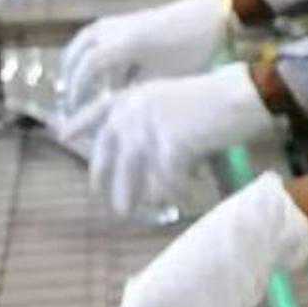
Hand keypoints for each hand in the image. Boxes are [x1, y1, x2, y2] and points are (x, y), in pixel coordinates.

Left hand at [58, 63, 278, 216]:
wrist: (245, 94)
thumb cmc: (218, 99)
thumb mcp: (175, 103)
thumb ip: (150, 124)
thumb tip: (139, 157)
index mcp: (135, 95)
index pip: (98, 111)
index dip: (80, 123)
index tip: (62, 135)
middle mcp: (136, 110)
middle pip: (111, 152)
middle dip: (104, 178)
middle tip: (104, 197)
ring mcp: (150, 127)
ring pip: (132, 173)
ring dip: (130, 195)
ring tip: (128, 212)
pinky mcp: (170, 144)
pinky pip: (165, 180)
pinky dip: (174, 192)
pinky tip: (184, 199)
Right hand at [60, 0, 234, 110]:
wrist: (210, 15)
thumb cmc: (191, 51)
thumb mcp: (162, 78)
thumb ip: (132, 92)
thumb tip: (112, 110)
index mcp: (123, 44)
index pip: (87, 68)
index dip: (79, 92)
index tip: (76, 110)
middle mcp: (114, 28)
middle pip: (79, 52)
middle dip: (72, 78)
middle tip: (69, 100)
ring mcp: (119, 21)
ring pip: (86, 43)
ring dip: (80, 65)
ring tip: (80, 88)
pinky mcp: (127, 19)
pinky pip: (98, 37)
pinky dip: (94, 56)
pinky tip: (105, 76)